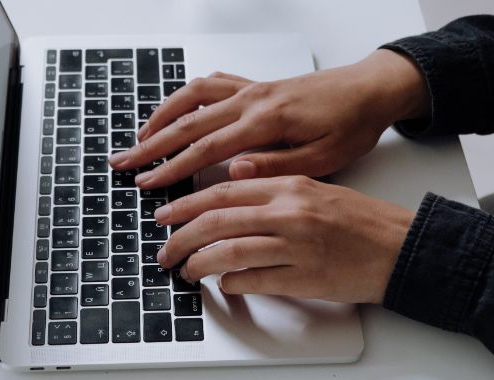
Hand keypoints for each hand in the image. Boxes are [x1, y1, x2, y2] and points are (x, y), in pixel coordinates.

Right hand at [109, 50, 429, 188]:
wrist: (370, 90)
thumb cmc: (351, 125)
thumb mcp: (324, 158)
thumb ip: (277, 165)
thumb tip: (233, 171)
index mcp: (266, 121)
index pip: (205, 148)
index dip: (171, 167)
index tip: (146, 182)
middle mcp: (251, 99)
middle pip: (188, 122)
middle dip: (151, 145)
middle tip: (124, 162)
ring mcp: (251, 87)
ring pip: (192, 97)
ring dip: (161, 117)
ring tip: (139, 138)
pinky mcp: (255, 84)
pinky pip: (210, 83)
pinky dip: (185, 96)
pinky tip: (176, 109)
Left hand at [154, 176, 414, 303]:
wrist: (399, 245)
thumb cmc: (358, 219)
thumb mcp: (313, 189)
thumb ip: (271, 190)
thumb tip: (227, 200)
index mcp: (288, 185)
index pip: (222, 192)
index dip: (186, 205)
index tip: (166, 215)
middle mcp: (288, 212)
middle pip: (216, 221)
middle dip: (180, 237)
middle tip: (164, 249)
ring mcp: (296, 245)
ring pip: (228, 252)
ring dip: (198, 264)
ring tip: (185, 271)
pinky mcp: (304, 277)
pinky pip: (253, 280)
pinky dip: (231, 284)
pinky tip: (224, 284)